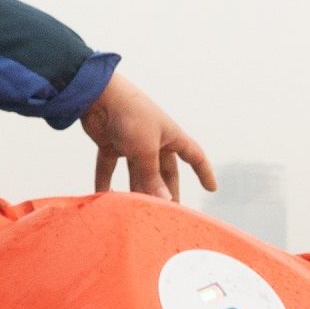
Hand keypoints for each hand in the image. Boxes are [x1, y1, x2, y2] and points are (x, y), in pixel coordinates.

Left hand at [81, 72, 212, 199]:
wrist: (98, 95)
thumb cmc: (130, 116)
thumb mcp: (145, 149)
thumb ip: (152, 177)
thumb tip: (164, 202)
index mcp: (171, 136)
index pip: (194, 156)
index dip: (204, 172)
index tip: (212, 188)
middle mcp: (154, 140)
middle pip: (164, 171)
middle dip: (165, 191)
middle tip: (167, 213)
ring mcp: (132, 142)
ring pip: (137, 172)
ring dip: (136, 189)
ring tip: (136, 211)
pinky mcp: (111, 143)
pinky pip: (110, 167)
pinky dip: (106, 181)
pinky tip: (104, 197)